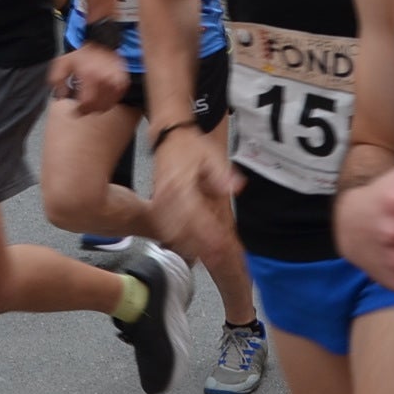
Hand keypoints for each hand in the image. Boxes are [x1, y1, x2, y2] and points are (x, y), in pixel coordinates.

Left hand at [51, 44, 128, 115]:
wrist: (101, 43)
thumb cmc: (82, 55)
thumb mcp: (63, 63)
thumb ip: (57, 79)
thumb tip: (60, 96)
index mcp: (89, 74)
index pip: (87, 102)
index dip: (81, 110)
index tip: (76, 112)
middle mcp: (104, 77)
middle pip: (98, 106)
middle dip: (89, 110)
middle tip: (83, 110)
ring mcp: (116, 80)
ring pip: (108, 105)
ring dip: (98, 108)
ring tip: (92, 105)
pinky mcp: (123, 81)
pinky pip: (116, 99)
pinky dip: (109, 103)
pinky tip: (102, 100)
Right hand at [150, 120, 243, 261]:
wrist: (169, 135)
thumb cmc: (190, 145)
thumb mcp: (211, 155)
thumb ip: (222, 174)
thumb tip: (236, 187)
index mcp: (180, 185)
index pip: (195, 217)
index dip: (209, 235)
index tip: (222, 246)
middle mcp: (166, 196)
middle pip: (181, 231)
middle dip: (200, 247)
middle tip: (218, 258)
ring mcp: (159, 201)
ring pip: (171, 232)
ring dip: (188, 245)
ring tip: (207, 256)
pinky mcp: (157, 204)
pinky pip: (164, 228)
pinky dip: (178, 239)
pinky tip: (191, 246)